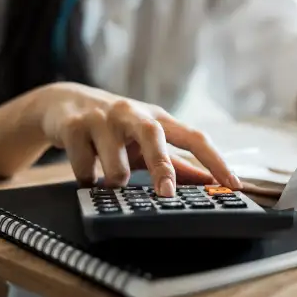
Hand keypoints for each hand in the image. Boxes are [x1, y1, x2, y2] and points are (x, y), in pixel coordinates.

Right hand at [32, 82, 240, 195]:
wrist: (63, 103)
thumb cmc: (115, 127)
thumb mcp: (144, 142)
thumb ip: (174, 162)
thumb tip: (206, 183)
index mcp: (157, 118)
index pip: (194, 137)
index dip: (216, 160)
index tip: (233, 184)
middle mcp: (132, 113)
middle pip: (154, 136)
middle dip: (162, 167)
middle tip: (166, 194)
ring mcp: (102, 118)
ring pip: (115, 167)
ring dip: (113, 182)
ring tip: (106, 175)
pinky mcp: (74, 126)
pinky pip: (85, 170)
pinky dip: (87, 180)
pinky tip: (84, 168)